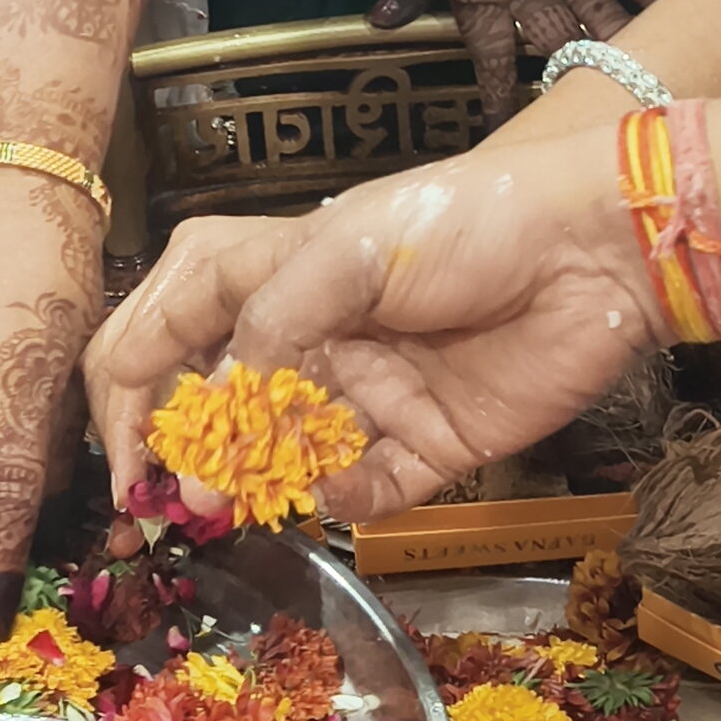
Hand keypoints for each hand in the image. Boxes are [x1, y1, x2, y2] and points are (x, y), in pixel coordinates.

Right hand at [85, 128, 661, 516]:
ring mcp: (364, 397)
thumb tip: (208, 422)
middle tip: (174, 497)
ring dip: (256, 483)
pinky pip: (367, 492)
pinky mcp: (426, 446)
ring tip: (239, 500)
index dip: (127, 390)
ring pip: (282, 459)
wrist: (593, 249)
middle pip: (212, 406)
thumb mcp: (344, 250)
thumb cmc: (465, 221)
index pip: (162, 330)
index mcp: (270, 277)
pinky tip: (340, 485)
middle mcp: (307, 342)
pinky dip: (346, 498)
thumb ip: (267, 330)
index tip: (127, 452)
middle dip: (183, 452)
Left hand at [368, 0, 662, 125]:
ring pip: (598, 23)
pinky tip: (674, 17)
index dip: (497, 101)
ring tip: (634, 89)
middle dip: (567, 85)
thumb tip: (381, 20)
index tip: (506, 136)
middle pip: (554, 50)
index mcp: (487, 2)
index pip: (492, 63)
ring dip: (613, 54)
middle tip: (585, 118)